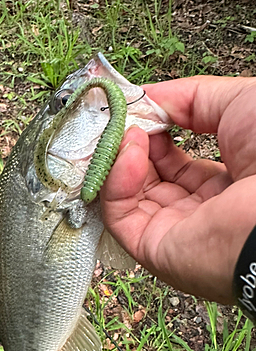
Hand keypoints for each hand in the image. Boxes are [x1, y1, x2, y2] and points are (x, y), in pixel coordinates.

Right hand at [100, 76, 255, 303]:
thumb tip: (148, 99)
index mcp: (221, 184)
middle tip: (123, 118)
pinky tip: (129, 152)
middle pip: (148, 179)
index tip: (139, 109)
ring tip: (127, 131)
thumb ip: (190, 98)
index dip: (154, 133)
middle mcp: (197, 211)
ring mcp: (174, 232)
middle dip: (131, 145)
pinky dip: (115, 182)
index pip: (174, 161)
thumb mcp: (239, 103)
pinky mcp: (153, 249)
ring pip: (128, 197)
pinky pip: (119, 216)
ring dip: (120, 159)